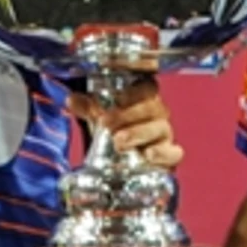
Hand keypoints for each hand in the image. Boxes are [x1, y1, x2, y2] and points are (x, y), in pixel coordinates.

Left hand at [68, 81, 183, 168]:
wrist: (128, 159)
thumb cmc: (118, 129)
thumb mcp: (100, 117)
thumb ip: (88, 107)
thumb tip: (72, 100)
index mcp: (145, 98)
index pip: (148, 87)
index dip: (134, 91)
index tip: (117, 98)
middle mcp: (158, 114)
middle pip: (152, 108)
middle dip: (128, 115)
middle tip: (106, 123)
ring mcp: (165, 134)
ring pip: (160, 129)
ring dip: (139, 133)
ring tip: (118, 141)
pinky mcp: (170, 156)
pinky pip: (174, 152)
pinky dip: (163, 153)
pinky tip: (148, 155)